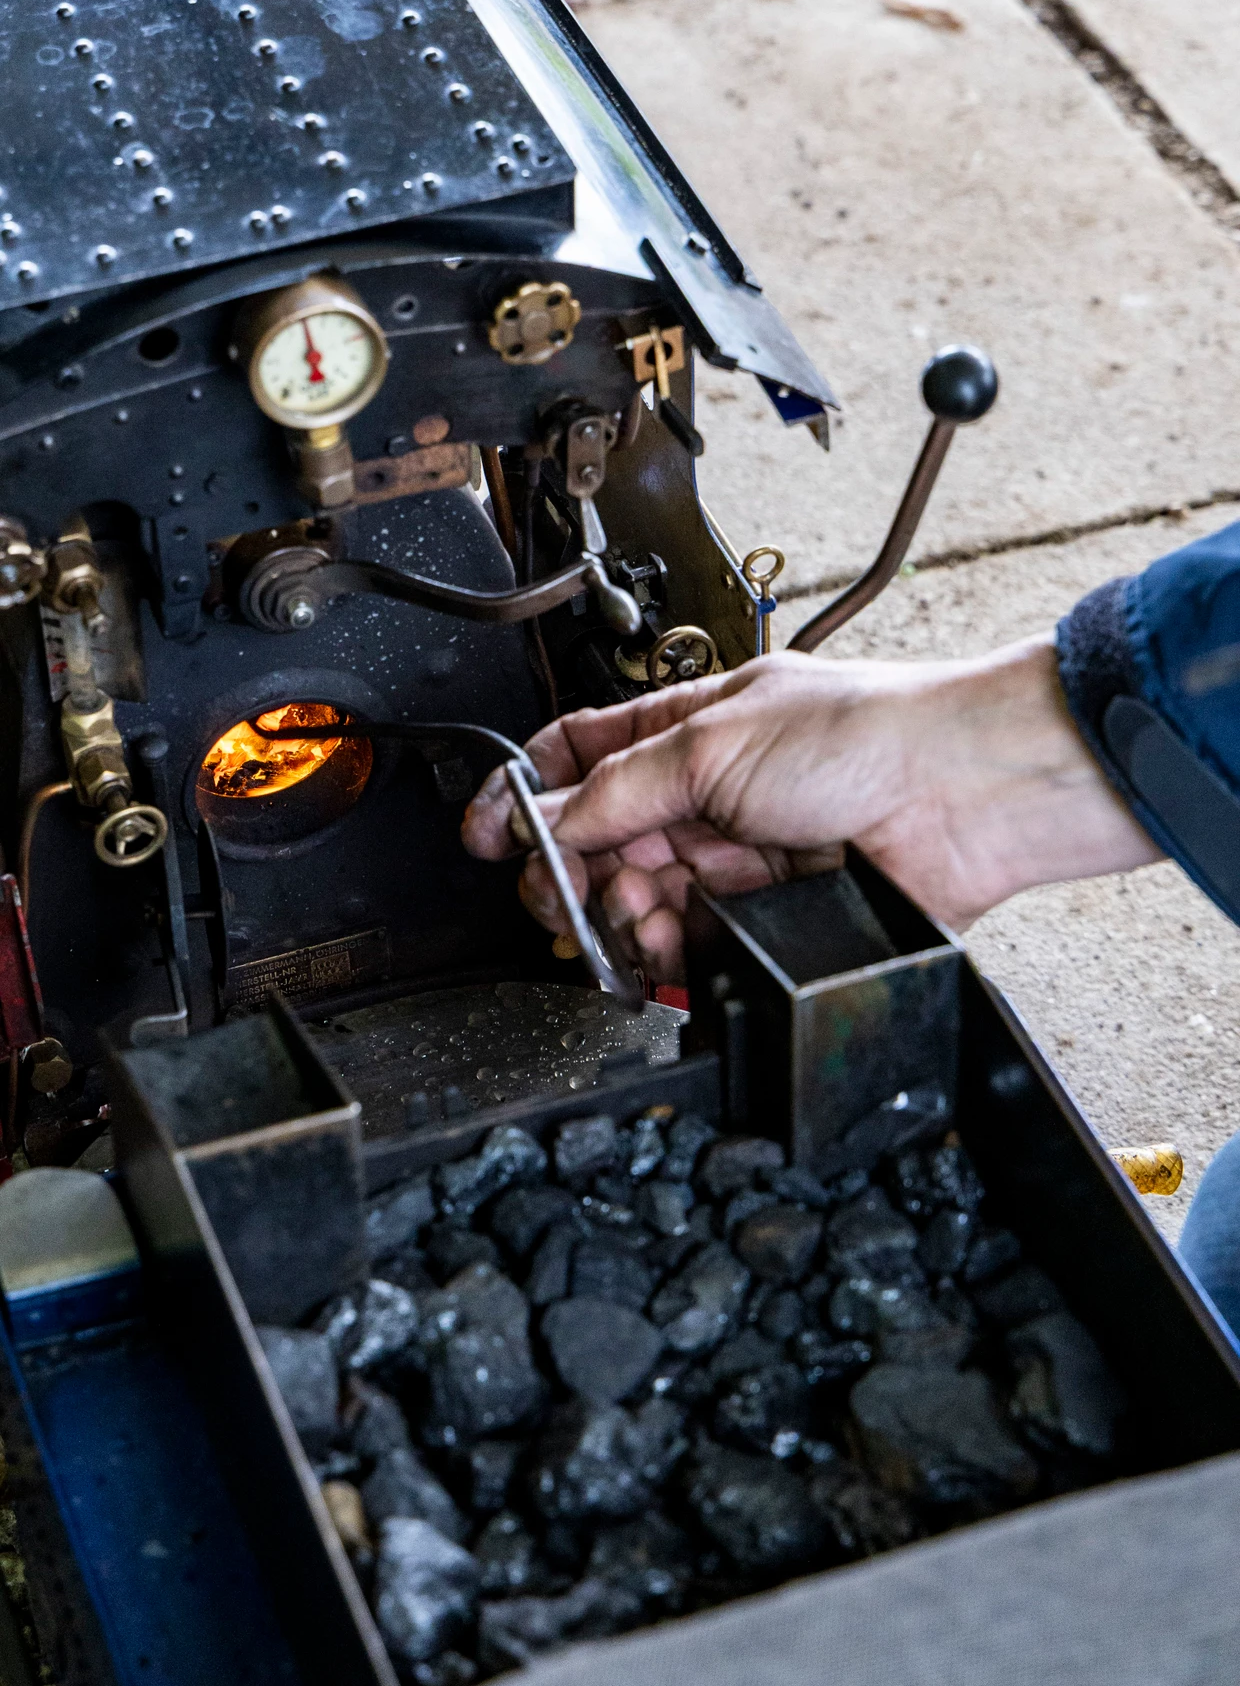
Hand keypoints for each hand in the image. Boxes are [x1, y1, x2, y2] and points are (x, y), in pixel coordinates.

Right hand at [462, 638, 1160, 984]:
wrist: (963, 797)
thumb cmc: (867, 736)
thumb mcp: (715, 742)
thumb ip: (622, 788)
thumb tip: (549, 821)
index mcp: (687, 730)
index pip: (579, 759)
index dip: (524, 795)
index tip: (487, 836)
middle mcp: (707, 794)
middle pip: (599, 842)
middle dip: (566, 872)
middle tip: (556, 892)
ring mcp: (736, 858)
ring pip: (639, 903)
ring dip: (618, 916)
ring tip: (630, 914)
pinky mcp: (766, 917)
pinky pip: (690, 948)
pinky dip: (665, 954)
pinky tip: (662, 948)